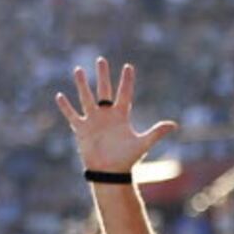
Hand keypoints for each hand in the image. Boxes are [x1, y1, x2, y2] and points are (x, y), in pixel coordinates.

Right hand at [55, 57, 178, 177]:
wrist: (110, 174)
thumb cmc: (127, 160)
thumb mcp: (142, 144)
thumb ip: (156, 132)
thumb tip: (174, 125)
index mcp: (121, 116)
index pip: (124, 94)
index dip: (126, 81)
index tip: (128, 66)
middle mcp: (106, 115)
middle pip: (104, 90)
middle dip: (102, 76)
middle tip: (100, 60)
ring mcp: (93, 121)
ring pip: (86, 98)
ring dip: (82, 85)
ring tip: (78, 70)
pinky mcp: (82, 129)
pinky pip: (72, 115)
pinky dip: (66, 107)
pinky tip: (60, 95)